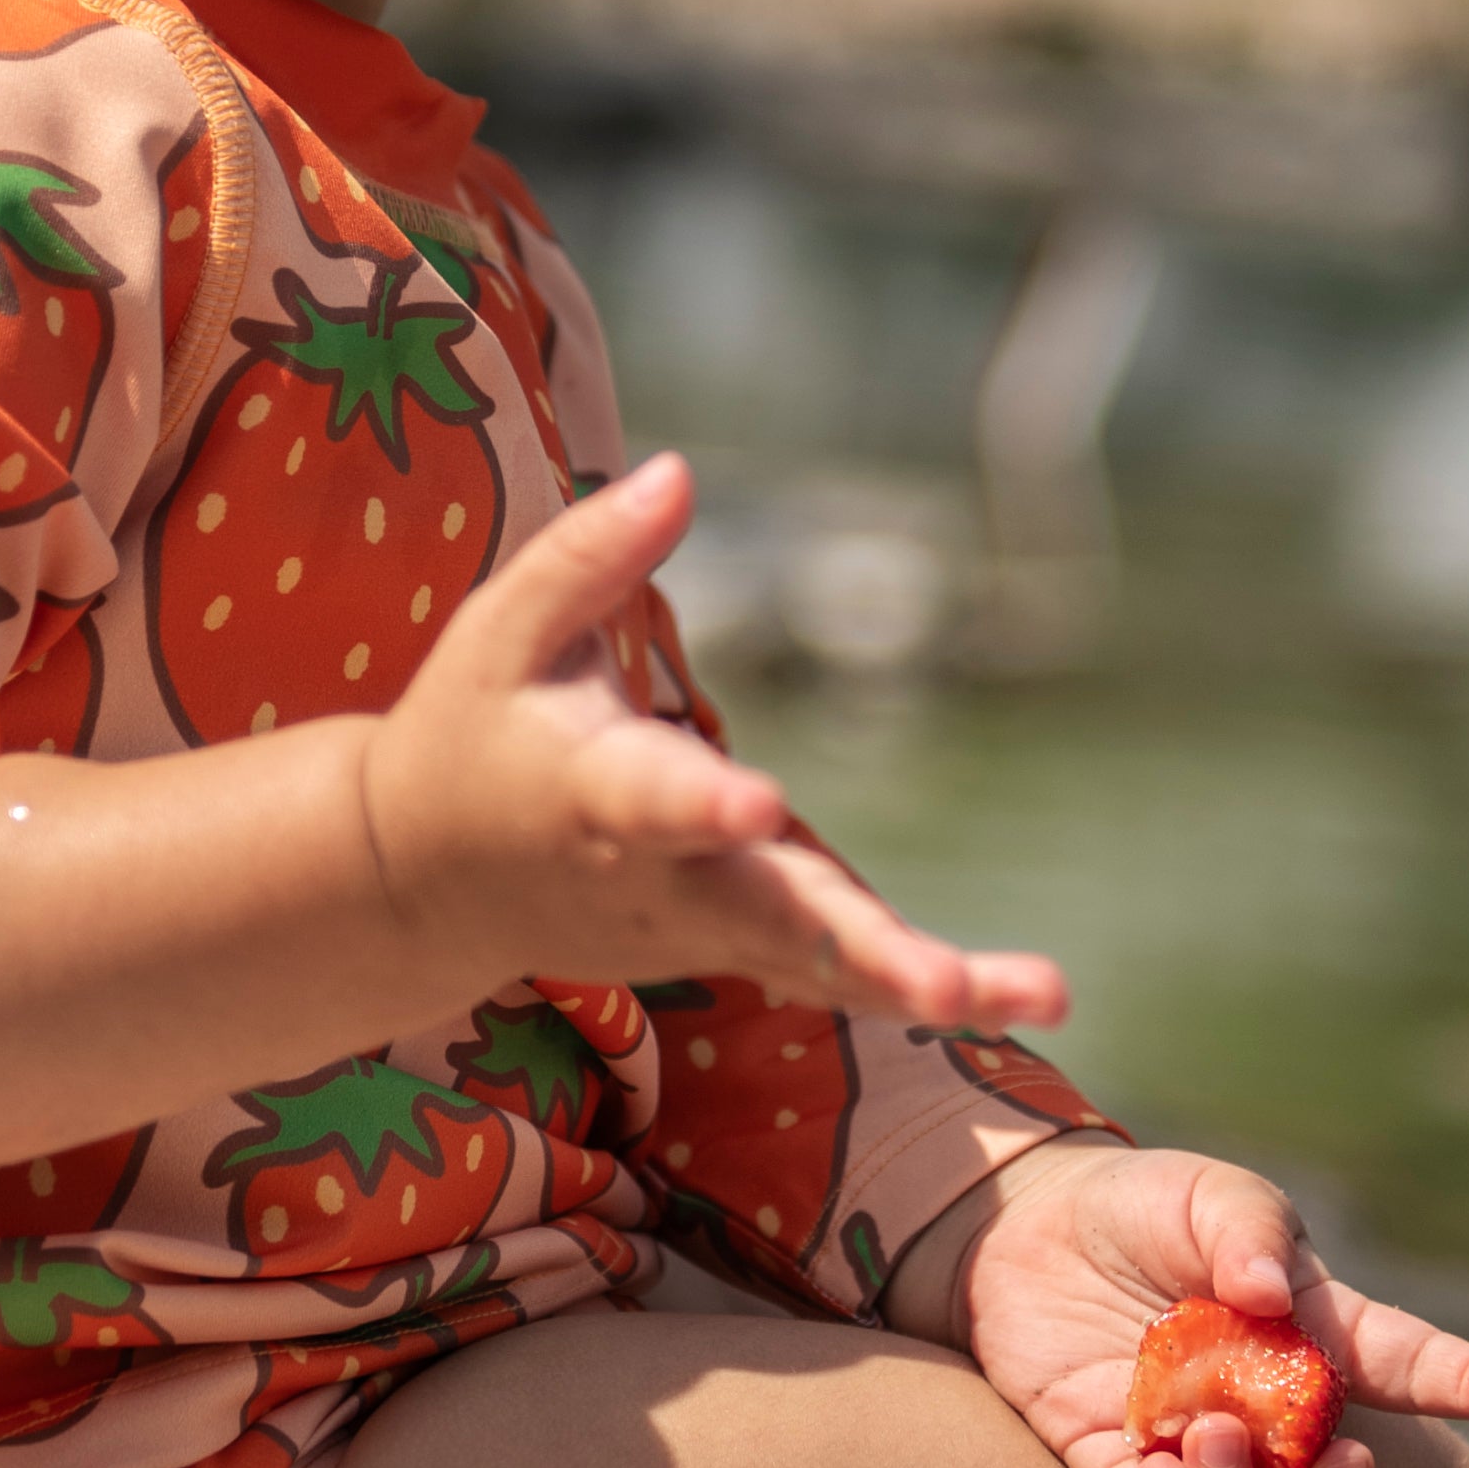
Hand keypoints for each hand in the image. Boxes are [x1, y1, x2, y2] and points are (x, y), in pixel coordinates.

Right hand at [358, 454, 1069, 1032]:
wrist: (425, 884)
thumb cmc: (474, 730)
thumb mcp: (505, 630)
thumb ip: (591, 556)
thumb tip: (680, 472)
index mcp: (594, 793)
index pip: (653, 803)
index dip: (701, 807)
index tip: (756, 806)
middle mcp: (658, 879)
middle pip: (768, 919)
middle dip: (859, 952)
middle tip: (946, 986)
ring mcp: (700, 930)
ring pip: (818, 965)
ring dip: (923, 982)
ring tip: (1043, 994)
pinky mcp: (733, 949)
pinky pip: (831, 978)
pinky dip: (917, 990)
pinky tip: (1022, 995)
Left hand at [923, 1140, 1468, 1467]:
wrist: (1028, 1228)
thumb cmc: (1146, 1208)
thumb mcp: (1205, 1192)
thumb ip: (1246, 1227)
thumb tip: (1272, 1285)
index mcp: (1313, 1340)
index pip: (1404, 1366)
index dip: (1465, 1379)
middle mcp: (1263, 1417)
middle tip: (1344, 1466)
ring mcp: (1190, 1450)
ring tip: (1210, 1437)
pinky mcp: (1108, 1463)